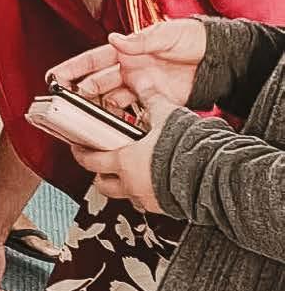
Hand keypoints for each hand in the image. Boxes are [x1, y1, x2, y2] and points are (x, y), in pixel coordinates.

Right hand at [51, 19, 206, 115]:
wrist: (218, 58)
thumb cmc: (192, 38)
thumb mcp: (166, 34)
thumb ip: (140, 40)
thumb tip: (115, 40)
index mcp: (128, 50)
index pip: (94, 59)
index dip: (73, 68)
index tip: (54, 76)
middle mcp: (130, 69)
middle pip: (97, 83)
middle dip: (80, 93)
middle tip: (65, 105)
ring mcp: (141, 87)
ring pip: (111, 101)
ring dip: (98, 109)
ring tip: (85, 120)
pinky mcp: (155, 102)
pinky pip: (133, 113)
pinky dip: (122, 120)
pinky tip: (113, 128)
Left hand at [70, 93, 176, 213]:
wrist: (211, 174)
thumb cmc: (187, 149)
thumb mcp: (166, 115)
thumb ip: (151, 99)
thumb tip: (143, 82)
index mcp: (125, 161)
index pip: (92, 161)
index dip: (82, 154)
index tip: (78, 149)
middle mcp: (132, 184)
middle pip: (103, 184)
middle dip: (99, 174)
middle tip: (99, 165)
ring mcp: (147, 199)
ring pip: (124, 196)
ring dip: (122, 186)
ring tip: (128, 173)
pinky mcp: (164, 208)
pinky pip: (147, 203)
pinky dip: (145, 194)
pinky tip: (154, 182)